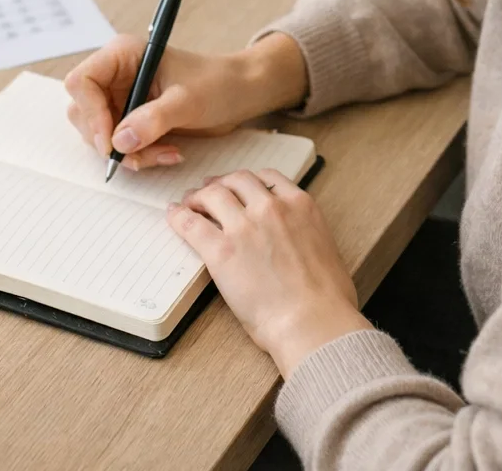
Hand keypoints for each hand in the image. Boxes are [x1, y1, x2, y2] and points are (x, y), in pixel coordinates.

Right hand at [64, 33, 306, 170]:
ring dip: (128, 152)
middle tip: (140, 156)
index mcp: (123, 55)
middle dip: (109, 140)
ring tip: (164, 154)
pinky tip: (167, 153)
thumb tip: (119, 141)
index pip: (82, 82)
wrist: (239, 94)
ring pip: (99, 134)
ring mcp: (121, 98)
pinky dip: (139, 155)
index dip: (91, 114)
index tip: (110, 143)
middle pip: (84, 112)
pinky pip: (119, 144)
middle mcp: (115, 75)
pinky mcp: (131, 118)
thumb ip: (153, 119)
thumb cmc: (217, 83)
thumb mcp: (187, 101)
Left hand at [167, 169, 370, 376]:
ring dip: (198, 195)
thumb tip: (296, 238)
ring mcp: (244, 226)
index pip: (267, 177)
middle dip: (221, 183)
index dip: (247, 181)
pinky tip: (174, 214)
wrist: (314, 322)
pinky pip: (190, 222)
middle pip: (236, 180)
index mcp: (300, 205)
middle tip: (209, 192)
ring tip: (189, 203)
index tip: (238, 187)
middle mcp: (271, 208)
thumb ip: (305, 231)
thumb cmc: (327, 299)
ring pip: (212, 193)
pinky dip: (178, 215)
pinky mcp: (220, 250)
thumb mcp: (325, 247)